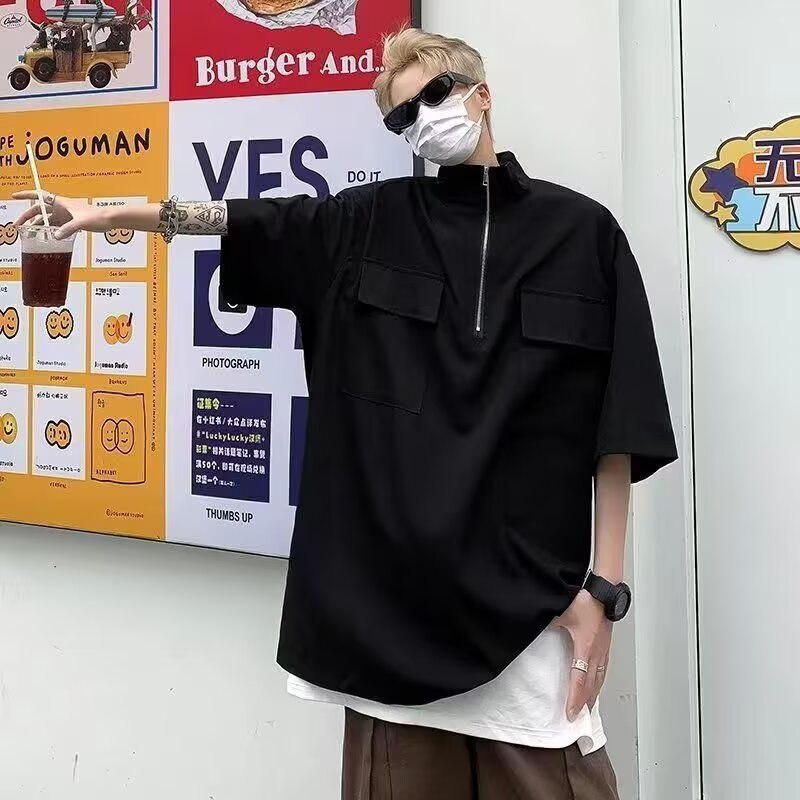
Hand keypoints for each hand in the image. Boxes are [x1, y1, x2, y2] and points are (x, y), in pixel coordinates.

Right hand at [12, 191, 112, 238]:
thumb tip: (55, 236)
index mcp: (61, 202)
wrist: (111, 219)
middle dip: (28, 217)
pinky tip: (45, 238)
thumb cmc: (97, 216)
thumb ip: (67, 229)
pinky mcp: (72, 223)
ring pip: (47, 220)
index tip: (14, 196)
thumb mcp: (81, 223)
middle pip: (39, 211)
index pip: (39, 196)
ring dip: (38, 226)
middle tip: (19, 226)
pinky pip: (56, 227)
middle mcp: (61, 208)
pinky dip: (50, 231)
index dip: (26, 195)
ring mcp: (66, 216)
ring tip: (29, 235)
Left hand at [555, 589, 611, 720]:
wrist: (604, 590)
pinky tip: (596, 683)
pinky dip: (600, 681)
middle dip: (584, 702)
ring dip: (594, 694)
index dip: (574, 699)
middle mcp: (597, 651)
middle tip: (578, 717)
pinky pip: (604, 668)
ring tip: (588, 706)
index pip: (579, 679)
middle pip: (591, 684)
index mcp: (585, 647)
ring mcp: (604, 649)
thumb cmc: (586, 600)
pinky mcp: (607, 644)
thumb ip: (547, 625)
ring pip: (600, 678)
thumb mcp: (560, 613)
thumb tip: (532, 629)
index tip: (570, 713)